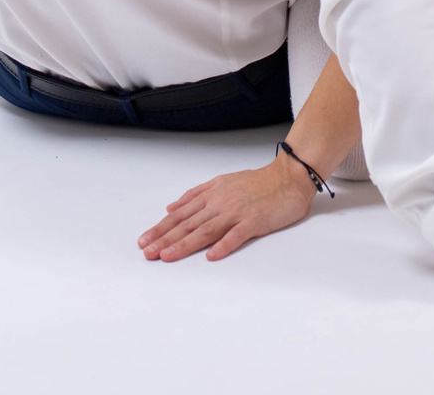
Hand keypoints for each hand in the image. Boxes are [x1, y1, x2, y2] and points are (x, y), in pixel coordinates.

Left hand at [136, 152, 313, 262]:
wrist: (289, 177)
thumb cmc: (257, 182)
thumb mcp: (222, 182)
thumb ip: (196, 194)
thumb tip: (171, 207)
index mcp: (212, 195)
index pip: (181, 215)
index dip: (161, 229)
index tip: (144, 241)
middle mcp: (220, 203)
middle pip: (188, 224)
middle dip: (165, 239)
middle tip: (147, 253)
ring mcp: (237, 212)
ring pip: (206, 230)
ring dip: (185, 244)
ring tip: (167, 256)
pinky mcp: (255, 221)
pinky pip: (237, 234)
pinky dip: (224, 245)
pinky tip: (211, 256)